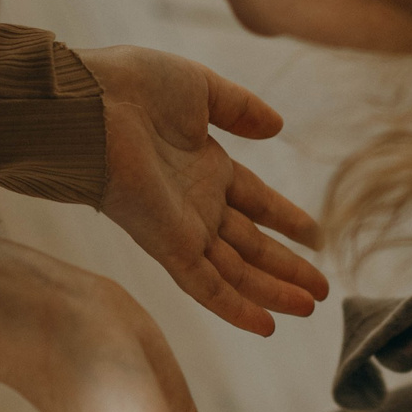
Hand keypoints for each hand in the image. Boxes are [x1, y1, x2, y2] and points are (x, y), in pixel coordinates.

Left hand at [80, 44, 330, 334]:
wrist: (90, 102)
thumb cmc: (132, 86)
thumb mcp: (199, 88)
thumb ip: (239, 108)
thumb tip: (278, 126)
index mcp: (205, 166)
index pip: (255, 201)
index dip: (286, 219)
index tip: (316, 236)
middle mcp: (196, 203)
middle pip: (250, 244)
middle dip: (286, 267)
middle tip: (321, 289)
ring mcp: (182, 228)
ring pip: (235, 272)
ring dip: (273, 291)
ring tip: (310, 307)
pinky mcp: (168, 246)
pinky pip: (206, 286)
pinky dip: (235, 307)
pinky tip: (266, 326)